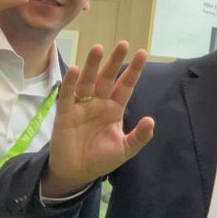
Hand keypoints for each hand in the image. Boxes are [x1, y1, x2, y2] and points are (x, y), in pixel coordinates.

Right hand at [42, 42, 155, 196]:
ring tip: (98, 48)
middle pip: (107, 78)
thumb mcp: (125, 149)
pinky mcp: (65, 114)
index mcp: (114, 109)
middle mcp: (98, 103)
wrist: (77, 173)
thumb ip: (139, 136)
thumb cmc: (101, 159)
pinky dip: (71, 83)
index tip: (142, 53)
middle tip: (123, 44)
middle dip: (114, 61)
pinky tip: (76, 70)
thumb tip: (151, 120)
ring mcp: (81, 107)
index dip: (133, 70)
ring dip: (92, 66)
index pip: (125, 85)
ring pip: (88, 82)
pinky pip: (68, 96)